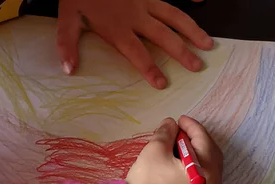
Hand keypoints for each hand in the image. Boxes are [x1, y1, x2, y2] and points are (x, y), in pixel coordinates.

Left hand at [57, 0, 213, 88]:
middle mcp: (136, 15)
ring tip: (208, 43)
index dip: (150, 68)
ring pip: (174, 16)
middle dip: (182, 52)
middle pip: (164, 36)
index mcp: (118, 27)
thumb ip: (68, 44)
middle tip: (198, 66)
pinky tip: (201, 0)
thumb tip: (69, 69)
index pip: (137, 53)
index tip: (162, 83)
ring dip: (192, 30)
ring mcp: (145, 0)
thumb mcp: (67, 18)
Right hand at [126, 115, 222, 183]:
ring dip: (195, 153)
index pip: (204, 141)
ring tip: (176, 146)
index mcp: (208, 172)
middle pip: (211, 154)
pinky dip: (194, 167)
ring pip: (207, 168)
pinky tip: (178, 162)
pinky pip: (202, 180)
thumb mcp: (155, 150)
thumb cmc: (146, 183)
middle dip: (196, 139)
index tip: (179, 118)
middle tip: (178, 131)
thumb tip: (171, 124)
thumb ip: (167, 133)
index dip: (191, 126)